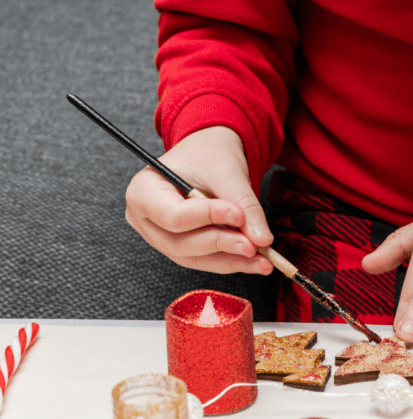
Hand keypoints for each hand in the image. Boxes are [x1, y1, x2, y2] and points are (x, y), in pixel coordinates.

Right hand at [125, 126, 273, 273]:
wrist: (208, 156)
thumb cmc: (209, 156)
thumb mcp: (227, 171)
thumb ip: (244, 204)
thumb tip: (262, 239)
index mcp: (143, 191)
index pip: (173, 216)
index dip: (207, 218)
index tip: (239, 214)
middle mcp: (144, 219)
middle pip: (181, 243)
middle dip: (221, 244)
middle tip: (255, 245)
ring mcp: (159, 237)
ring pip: (194, 258)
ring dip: (230, 261)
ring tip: (263, 261)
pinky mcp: (179, 248)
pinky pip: (204, 261)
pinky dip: (231, 262)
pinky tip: (257, 262)